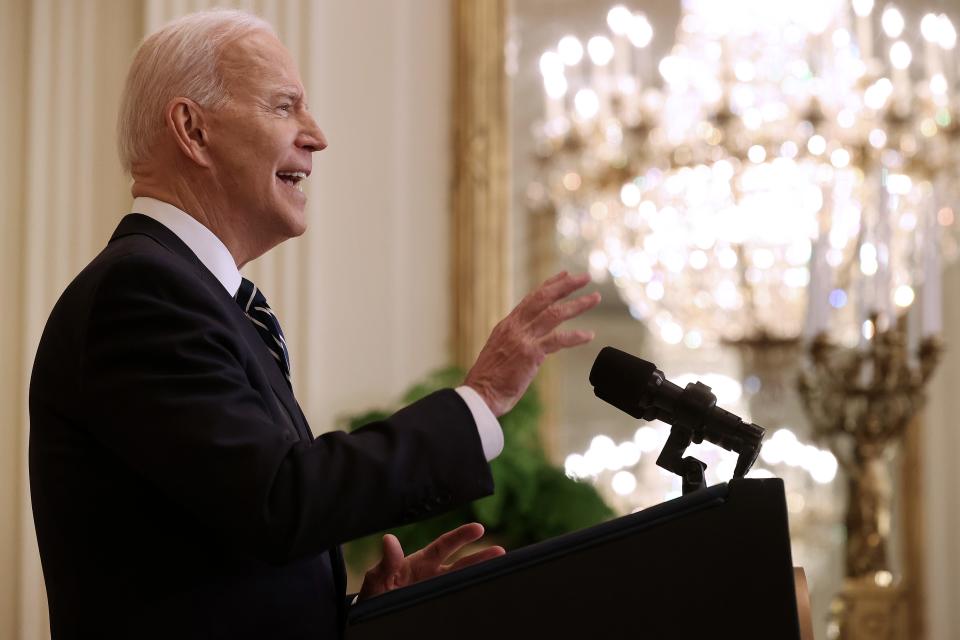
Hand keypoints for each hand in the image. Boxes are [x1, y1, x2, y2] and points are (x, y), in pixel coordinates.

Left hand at [357, 523, 504, 600]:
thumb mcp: (377, 579)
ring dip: (480, 578)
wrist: (373, 619)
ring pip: (463, 583)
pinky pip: (456, 603)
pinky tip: (486, 599)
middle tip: (501, 551)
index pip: (444, 545)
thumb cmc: (373, 595)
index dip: (461, 536)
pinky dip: (471, 600)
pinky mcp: (437, 608)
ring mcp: (436, 592)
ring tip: (501, 575)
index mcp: (420, 563)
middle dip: (481, 558)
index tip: (479, 528)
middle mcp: (433, 576)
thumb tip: (388, 539)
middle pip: (462, 565)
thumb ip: (386, 562)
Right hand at [465, 271, 599, 415]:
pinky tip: (589, 335)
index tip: (564, 275)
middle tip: (585, 277)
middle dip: (566, 285)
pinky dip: (576, 337)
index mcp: (507, 325)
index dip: (550, 285)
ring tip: (595, 298)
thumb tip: (528, 343)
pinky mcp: (531, 353)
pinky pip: (558, 340)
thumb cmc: (490, 380)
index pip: (531, 298)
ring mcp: (522, 338)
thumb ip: (515, 342)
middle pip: (544, 298)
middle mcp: (515, 327)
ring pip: (555, 313)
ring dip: (578, 304)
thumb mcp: (500, 352)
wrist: (480, 395)